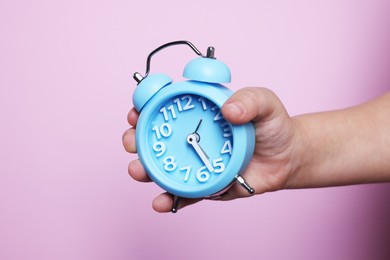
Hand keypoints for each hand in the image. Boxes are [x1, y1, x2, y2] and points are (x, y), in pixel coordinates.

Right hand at [122, 87, 300, 211]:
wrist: (287, 158)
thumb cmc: (273, 126)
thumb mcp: (265, 103)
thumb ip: (250, 99)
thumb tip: (229, 110)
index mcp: (199, 112)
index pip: (165, 107)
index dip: (145, 107)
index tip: (137, 110)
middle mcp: (192, 137)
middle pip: (155, 137)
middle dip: (136, 139)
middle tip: (132, 141)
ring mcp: (195, 161)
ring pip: (163, 166)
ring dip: (144, 169)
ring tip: (138, 170)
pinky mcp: (204, 185)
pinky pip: (184, 193)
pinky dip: (169, 199)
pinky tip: (160, 201)